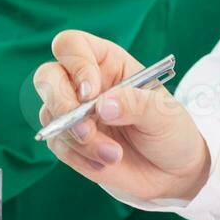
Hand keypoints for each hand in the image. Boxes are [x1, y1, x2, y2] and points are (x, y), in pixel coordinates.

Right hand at [34, 30, 210, 201]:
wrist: (172, 173)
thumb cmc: (171, 132)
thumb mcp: (164, 114)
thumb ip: (135, 104)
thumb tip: (102, 106)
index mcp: (106, 62)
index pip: (72, 46)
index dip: (76, 64)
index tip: (91, 93)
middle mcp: (83, 84)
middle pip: (47, 77)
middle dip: (60, 103)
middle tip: (86, 129)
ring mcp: (73, 114)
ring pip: (50, 116)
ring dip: (79, 139)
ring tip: (113, 155)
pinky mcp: (70, 143)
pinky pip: (59, 146)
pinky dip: (80, 157)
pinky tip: (105, 163)